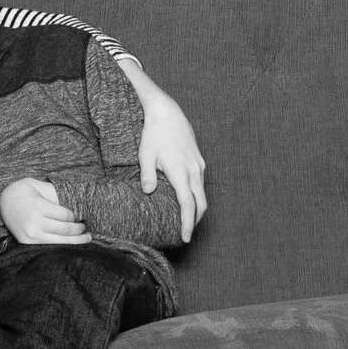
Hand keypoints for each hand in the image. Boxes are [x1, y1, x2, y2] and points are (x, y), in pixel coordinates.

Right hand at [0, 178, 90, 245]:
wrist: (4, 201)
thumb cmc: (26, 192)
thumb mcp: (40, 186)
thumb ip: (56, 194)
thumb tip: (77, 203)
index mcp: (39, 207)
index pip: (65, 215)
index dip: (75, 216)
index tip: (77, 216)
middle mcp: (35, 222)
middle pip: (65, 229)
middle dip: (78, 230)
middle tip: (84, 227)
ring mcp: (31, 234)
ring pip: (60, 241)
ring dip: (76, 240)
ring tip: (86, 238)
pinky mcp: (28, 243)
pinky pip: (50, 247)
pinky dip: (62, 246)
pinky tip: (70, 244)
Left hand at [126, 69, 206, 241]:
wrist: (167, 112)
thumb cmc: (153, 133)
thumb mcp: (145, 154)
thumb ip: (147, 174)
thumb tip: (148, 192)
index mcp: (180, 171)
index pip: (187, 204)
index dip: (187, 223)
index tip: (185, 237)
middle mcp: (194, 170)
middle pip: (201, 203)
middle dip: (195, 220)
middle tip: (186, 234)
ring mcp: (198, 164)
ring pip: (202, 193)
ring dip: (197, 208)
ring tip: (187, 219)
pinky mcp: (199, 159)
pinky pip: (201, 182)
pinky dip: (197, 195)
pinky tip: (188, 198)